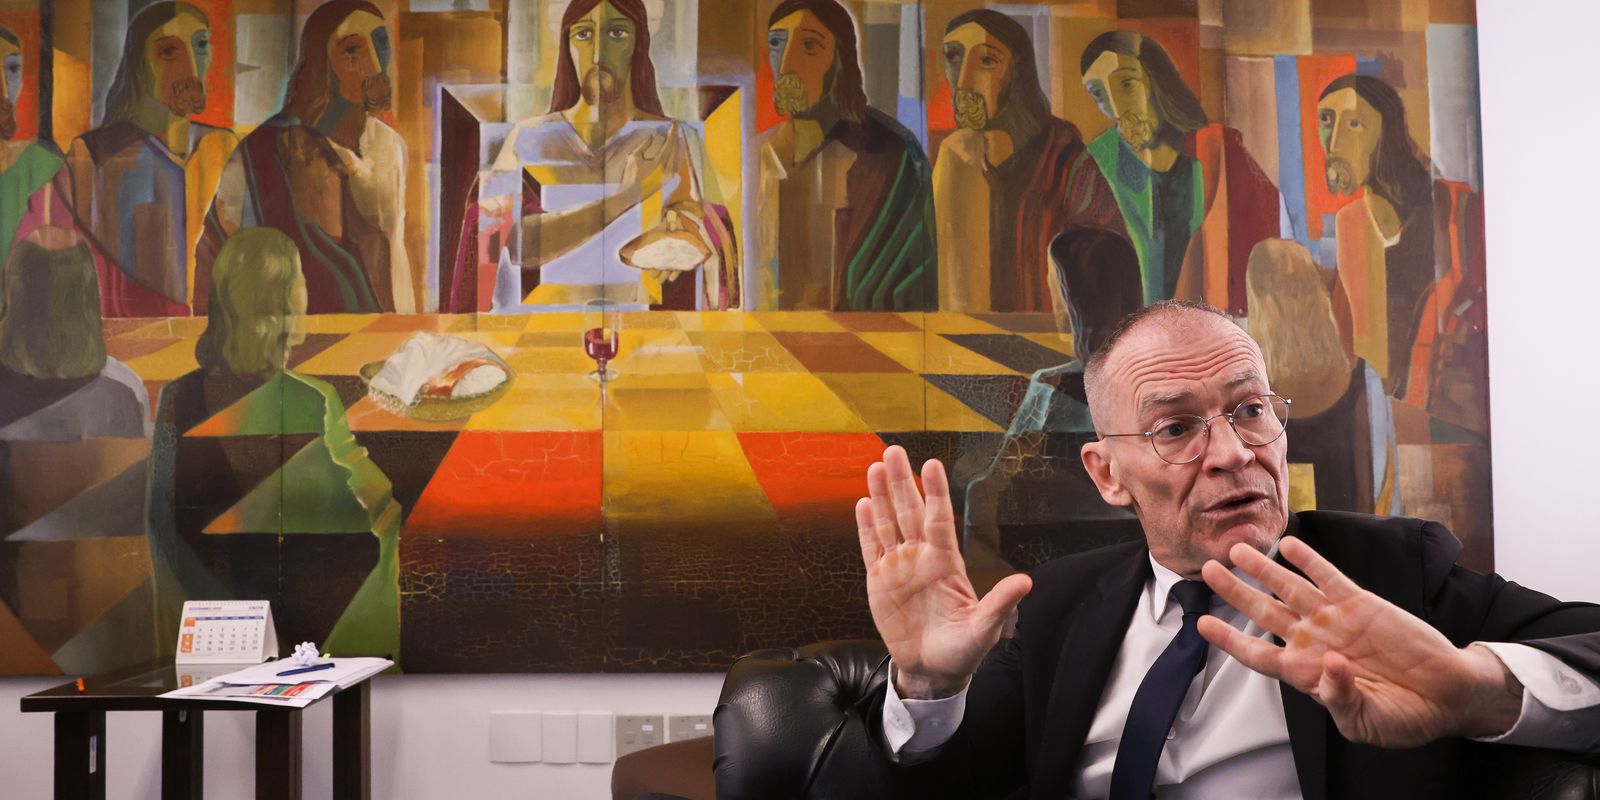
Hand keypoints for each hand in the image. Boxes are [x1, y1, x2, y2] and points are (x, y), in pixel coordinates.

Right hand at [856, 446, 1031, 698]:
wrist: (932, 671)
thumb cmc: (963, 650)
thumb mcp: (985, 629)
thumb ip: (1000, 604)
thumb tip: (1025, 582)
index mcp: (946, 563)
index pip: (939, 520)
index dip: (935, 493)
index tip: (932, 465)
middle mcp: (921, 557)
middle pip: (909, 512)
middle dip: (901, 482)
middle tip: (894, 451)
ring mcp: (899, 566)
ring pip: (888, 523)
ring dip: (881, 496)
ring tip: (876, 467)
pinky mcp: (879, 581)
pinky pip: (871, 548)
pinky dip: (865, 526)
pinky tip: (862, 503)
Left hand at [1198, 537, 1522, 747]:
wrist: (1447, 694)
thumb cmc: (1403, 716)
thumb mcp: (1367, 721)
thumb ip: (1341, 697)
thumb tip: (1329, 665)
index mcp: (1308, 673)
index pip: (1258, 654)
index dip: (1230, 640)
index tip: (1201, 625)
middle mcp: (1314, 641)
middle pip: (1264, 612)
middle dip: (1235, 591)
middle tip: (1208, 570)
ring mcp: (1334, 618)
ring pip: (1289, 588)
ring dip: (1263, 568)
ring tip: (1237, 550)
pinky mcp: (1360, 602)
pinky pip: (1327, 576)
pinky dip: (1308, 560)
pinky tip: (1288, 544)